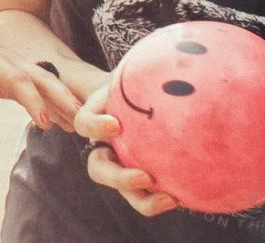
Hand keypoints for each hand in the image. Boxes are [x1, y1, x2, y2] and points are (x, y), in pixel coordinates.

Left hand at [0, 36, 83, 137]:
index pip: (19, 82)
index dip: (33, 101)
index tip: (45, 122)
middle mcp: (15, 64)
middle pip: (44, 78)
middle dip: (64, 98)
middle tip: (81, 119)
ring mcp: (23, 68)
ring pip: (50, 82)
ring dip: (67, 101)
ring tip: (82, 124)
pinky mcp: (26, 75)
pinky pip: (46, 89)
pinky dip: (59, 104)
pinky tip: (70, 122)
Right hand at [75, 81, 177, 217]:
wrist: (159, 97)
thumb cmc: (144, 82)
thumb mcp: (133, 76)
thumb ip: (135, 74)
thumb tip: (167, 64)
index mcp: (98, 120)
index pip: (84, 124)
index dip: (95, 126)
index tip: (116, 124)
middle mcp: (107, 148)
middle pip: (99, 169)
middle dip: (118, 177)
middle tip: (145, 176)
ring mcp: (125, 167)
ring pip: (125, 191)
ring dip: (143, 199)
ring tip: (168, 199)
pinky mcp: (146, 182)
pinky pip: (148, 197)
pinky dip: (160, 200)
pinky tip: (180, 197)